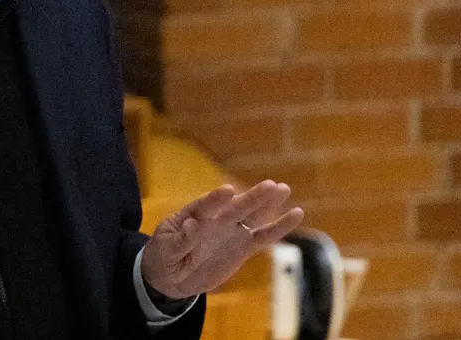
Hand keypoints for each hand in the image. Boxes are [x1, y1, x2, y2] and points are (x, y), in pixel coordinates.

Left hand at [141, 180, 303, 299]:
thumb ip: (180, 240)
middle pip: (235, 207)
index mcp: (193, 215)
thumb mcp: (165, 249)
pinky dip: (280, 227)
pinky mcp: (243, 245)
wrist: (172, 274)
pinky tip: (296, 214)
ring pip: (252, 215)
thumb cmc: (164, 255)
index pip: (204, 206)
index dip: (215, 199)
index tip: (227, 190)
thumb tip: (191, 227)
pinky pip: (264, 236)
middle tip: (270, 185)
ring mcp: (231, 230)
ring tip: (283, 188)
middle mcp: (215, 219)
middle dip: (251, 197)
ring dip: (267, 203)